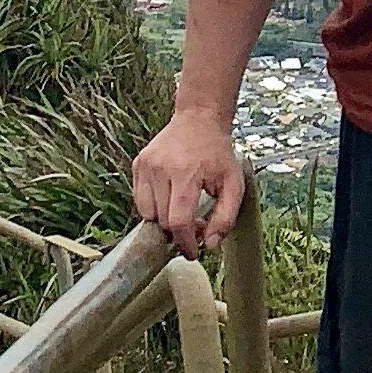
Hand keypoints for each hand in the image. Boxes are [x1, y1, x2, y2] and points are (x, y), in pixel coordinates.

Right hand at [131, 105, 244, 249]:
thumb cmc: (218, 154)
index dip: (185, 242)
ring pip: (147, 213)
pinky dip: (154, 206)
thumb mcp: (233, 185)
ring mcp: (145, 166)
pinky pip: (140, 199)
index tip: (192, 252)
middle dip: (177, 232)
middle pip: (162, 220)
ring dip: (164, 220)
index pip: (178, 221)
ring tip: (181, 211)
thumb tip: (210, 245)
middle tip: (194, 227)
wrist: (199, 120)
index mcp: (185, 174)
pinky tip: (170, 197)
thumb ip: (225, 218)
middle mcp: (160, 169)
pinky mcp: (138, 164)